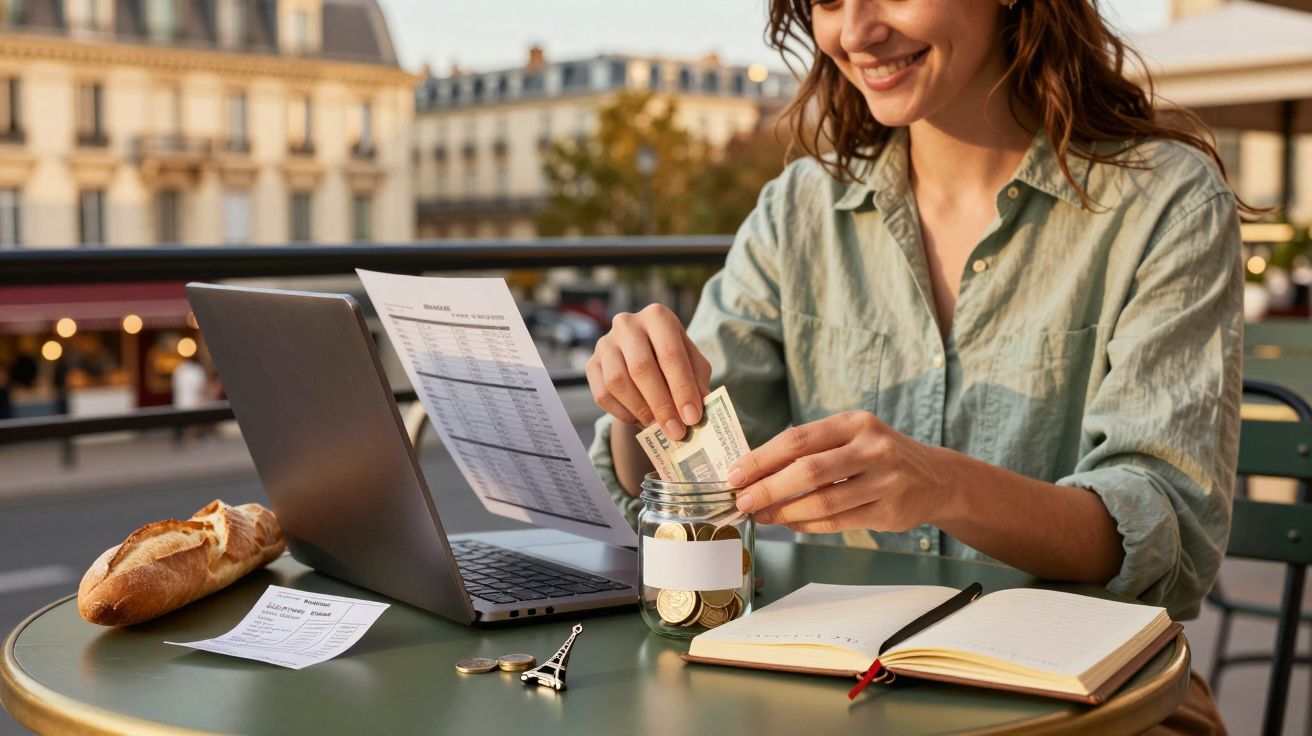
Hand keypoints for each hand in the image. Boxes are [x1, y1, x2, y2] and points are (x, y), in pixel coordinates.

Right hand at [585, 304, 711, 439]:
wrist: (644, 358)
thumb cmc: (674, 360)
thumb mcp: (693, 365)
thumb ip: (697, 382)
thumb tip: (697, 410)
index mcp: (658, 316)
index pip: (670, 354)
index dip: (682, 388)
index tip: (692, 418)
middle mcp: (627, 324)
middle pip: (641, 368)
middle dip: (661, 405)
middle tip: (676, 431)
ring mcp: (605, 343)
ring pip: (618, 382)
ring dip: (641, 410)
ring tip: (659, 428)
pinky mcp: (591, 363)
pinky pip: (602, 395)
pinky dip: (623, 413)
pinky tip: (640, 421)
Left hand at [727, 411, 955, 532]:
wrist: (936, 478)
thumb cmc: (879, 456)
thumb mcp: (852, 437)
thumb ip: (811, 449)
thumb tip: (755, 469)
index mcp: (854, 423)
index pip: (798, 439)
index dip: (762, 458)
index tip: (734, 474)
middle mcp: (872, 448)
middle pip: (808, 470)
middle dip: (768, 487)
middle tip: (743, 500)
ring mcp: (884, 481)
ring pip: (823, 500)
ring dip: (785, 512)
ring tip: (762, 515)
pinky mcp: (889, 511)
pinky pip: (838, 521)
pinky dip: (808, 524)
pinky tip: (791, 524)